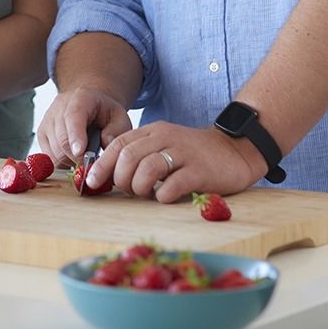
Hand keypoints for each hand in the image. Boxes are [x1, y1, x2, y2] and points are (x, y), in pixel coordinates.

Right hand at [36, 85, 131, 166]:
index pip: (73, 117)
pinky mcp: (42, 134)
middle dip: (77, 157)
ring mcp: (48, 120)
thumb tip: (105, 144)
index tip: (80, 152)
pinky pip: (49, 156)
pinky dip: (62, 163)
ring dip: (70, 161)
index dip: (75, 136)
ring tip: (85, 158)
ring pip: (55, 150)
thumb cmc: (105, 113)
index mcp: (81, 98)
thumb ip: (116, 131)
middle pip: (62, 139)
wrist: (89, 104)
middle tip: (92, 165)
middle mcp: (59, 107)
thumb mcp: (119, 117)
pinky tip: (73, 158)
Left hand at [88, 122, 266, 202]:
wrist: (235, 151)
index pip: (118, 144)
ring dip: (139, 187)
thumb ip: (141, 154)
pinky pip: (172, 185)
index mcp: (154, 131)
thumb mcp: (165, 145)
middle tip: (128, 191)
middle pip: (129, 157)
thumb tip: (110, 176)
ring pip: (147, 168)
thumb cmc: (194, 154)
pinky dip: (162, 196)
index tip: (92, 183)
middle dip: (120, 179)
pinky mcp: (200, 171)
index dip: (102, 164)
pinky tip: (164, 197)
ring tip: (146, 194)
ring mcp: (183, 153)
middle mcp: (166, 137)